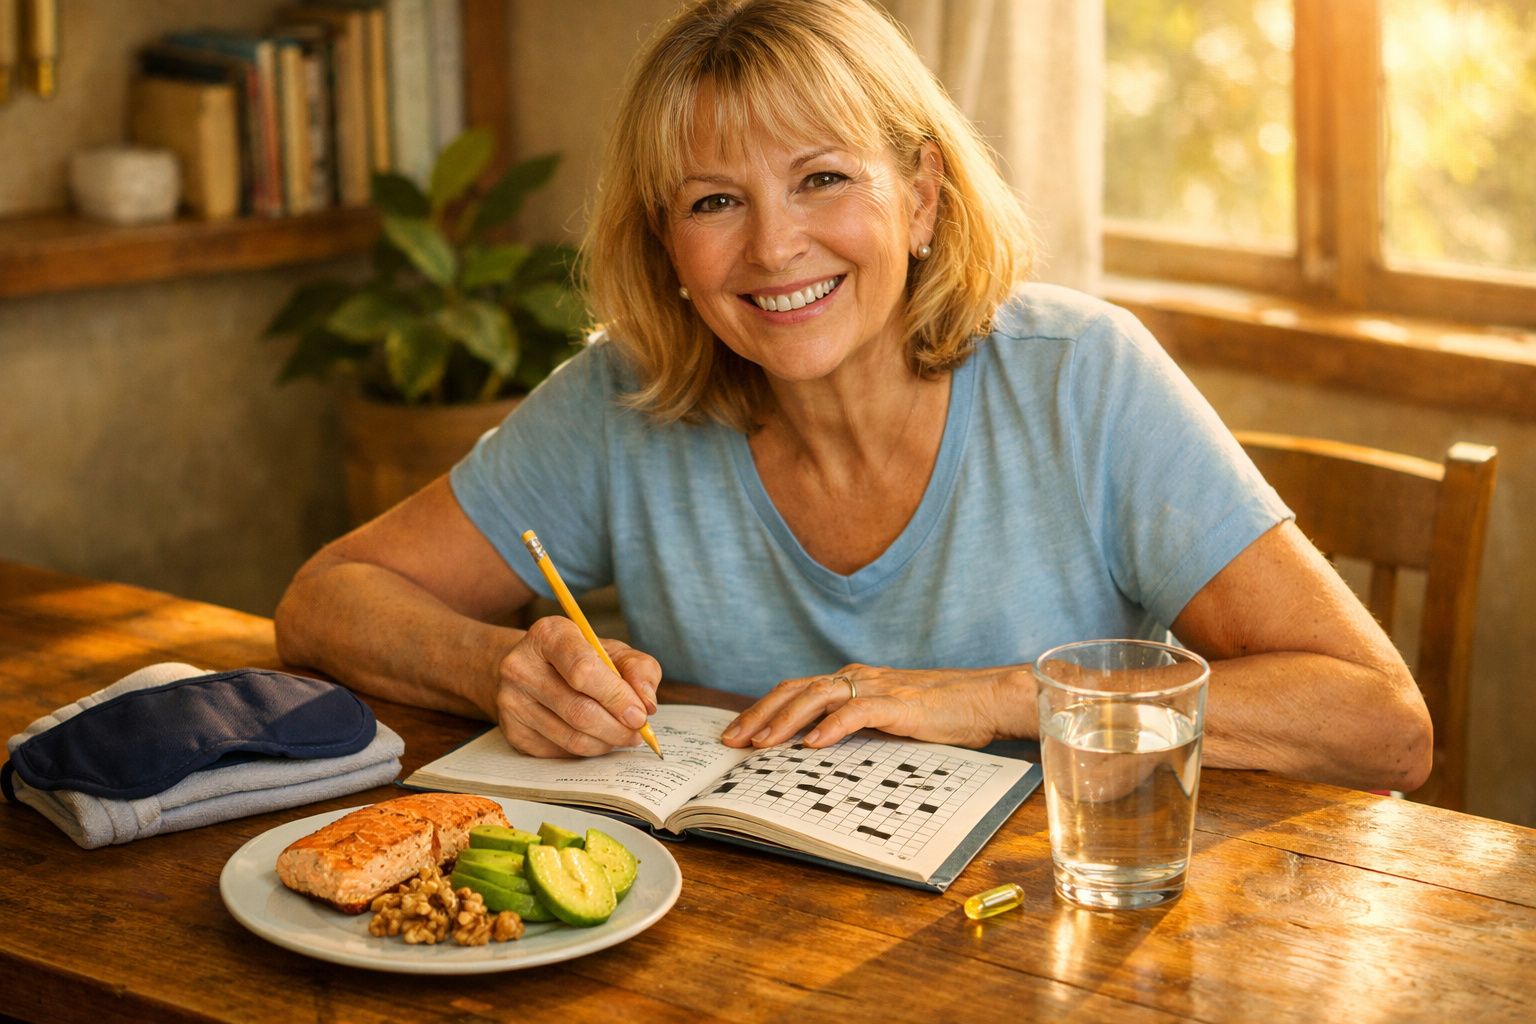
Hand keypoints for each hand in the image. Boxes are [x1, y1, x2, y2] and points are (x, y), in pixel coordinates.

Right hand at [493, 615, 661, 756]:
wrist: (530, 670)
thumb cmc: (579, 658)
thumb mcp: (612, 651)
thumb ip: (639, 669)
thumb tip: (648, 703)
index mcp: (549, 635)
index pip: (583, 670)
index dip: (617, 696)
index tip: (641, 714)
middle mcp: (521, 667)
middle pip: (579, 710)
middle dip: (618, 727)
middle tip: (638, 732)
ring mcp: (512, 702)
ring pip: (572, 737)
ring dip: (606, 742)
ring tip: (622, 735)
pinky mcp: (513, 732)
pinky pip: (561, 752)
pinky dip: (588, 750)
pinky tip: (597, 738)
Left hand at [720, 663, 1031, 749]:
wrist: (986, 698)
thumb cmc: (940, 714)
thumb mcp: (886, 720)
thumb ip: (853, 726)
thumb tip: (814, 752)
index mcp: (852, 681)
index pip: (795, 691)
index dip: (762, 710)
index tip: (735, 734)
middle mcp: (858, 678)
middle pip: (795, 690)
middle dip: (759, 715)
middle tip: (732, 741)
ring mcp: (878, 687)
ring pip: (818, 696)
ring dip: (786, 720)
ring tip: (762, 743)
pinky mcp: (900, 703)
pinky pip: (858, 711)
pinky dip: (832, 726)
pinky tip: (813, 744)